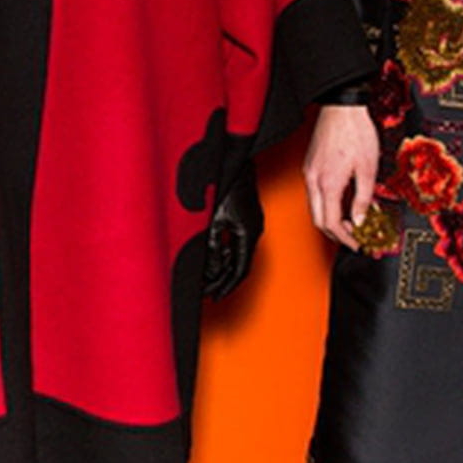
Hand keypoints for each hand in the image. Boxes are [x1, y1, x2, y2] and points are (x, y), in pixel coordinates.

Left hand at [203, 162, 263, 299]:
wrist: (235, 165)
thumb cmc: (226, 187)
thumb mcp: (214, 221)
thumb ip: (212, 248)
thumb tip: (209, 271)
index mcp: (248, 235)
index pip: (239, 271)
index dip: (226, 286)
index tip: (215, 297)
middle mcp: (253, 233)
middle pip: (240, 266)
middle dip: (223, 281)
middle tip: (209, 293)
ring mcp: (252, 226)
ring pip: (239, 255)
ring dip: (224, 267)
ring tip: (209, 278)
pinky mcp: (248, 220)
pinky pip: (239, 244)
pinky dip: (227, 253)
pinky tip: (217, 255)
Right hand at [303, 103, 380, 249]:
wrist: (342, 108)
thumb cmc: (355, 131)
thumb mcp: (368, 169)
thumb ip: (363, 198)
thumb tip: (361, 218)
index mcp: (328, 183)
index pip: (331, 223)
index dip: (345, 238)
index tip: (356, 243)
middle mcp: (314, 180)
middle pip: (318, 220)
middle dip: (335, 233)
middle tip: (352, 237)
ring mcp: (309, 172)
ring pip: (315, 207)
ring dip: (330, 218)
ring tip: (350, 221)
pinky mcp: (310, 165)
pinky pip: (315, 193)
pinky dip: (327, 204)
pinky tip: (342, 201)